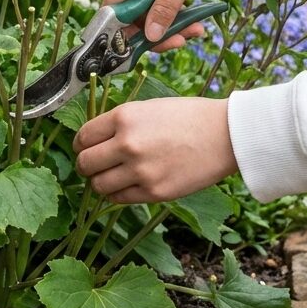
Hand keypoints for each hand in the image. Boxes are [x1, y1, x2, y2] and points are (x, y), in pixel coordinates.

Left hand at [73, 97, 237, 204]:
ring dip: (100, 182)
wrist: (225, 134)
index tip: (85, 147)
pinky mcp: (154, 192)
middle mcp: (127, 144)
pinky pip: (119, 199)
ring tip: (111, 176)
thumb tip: (95, 140)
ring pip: (98, 186)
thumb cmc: (189, 116)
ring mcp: (140, 171)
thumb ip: (120, 124)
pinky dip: (117, 194)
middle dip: (86, 165)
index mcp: (124, 117)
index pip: (83, 137)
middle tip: (94, 165)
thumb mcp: (148, 108)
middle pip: (85, 164)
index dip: (81, 144)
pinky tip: (128, 184)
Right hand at [106, 0, 227, 51]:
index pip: (113, 12)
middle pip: (129, 8)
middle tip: (187, 35)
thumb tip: (148, 37)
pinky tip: (183, 2)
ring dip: (163, 13)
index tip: (152, 47)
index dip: (126, 34)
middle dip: (156, 26)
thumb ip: (165, 9)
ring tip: (195, 22)